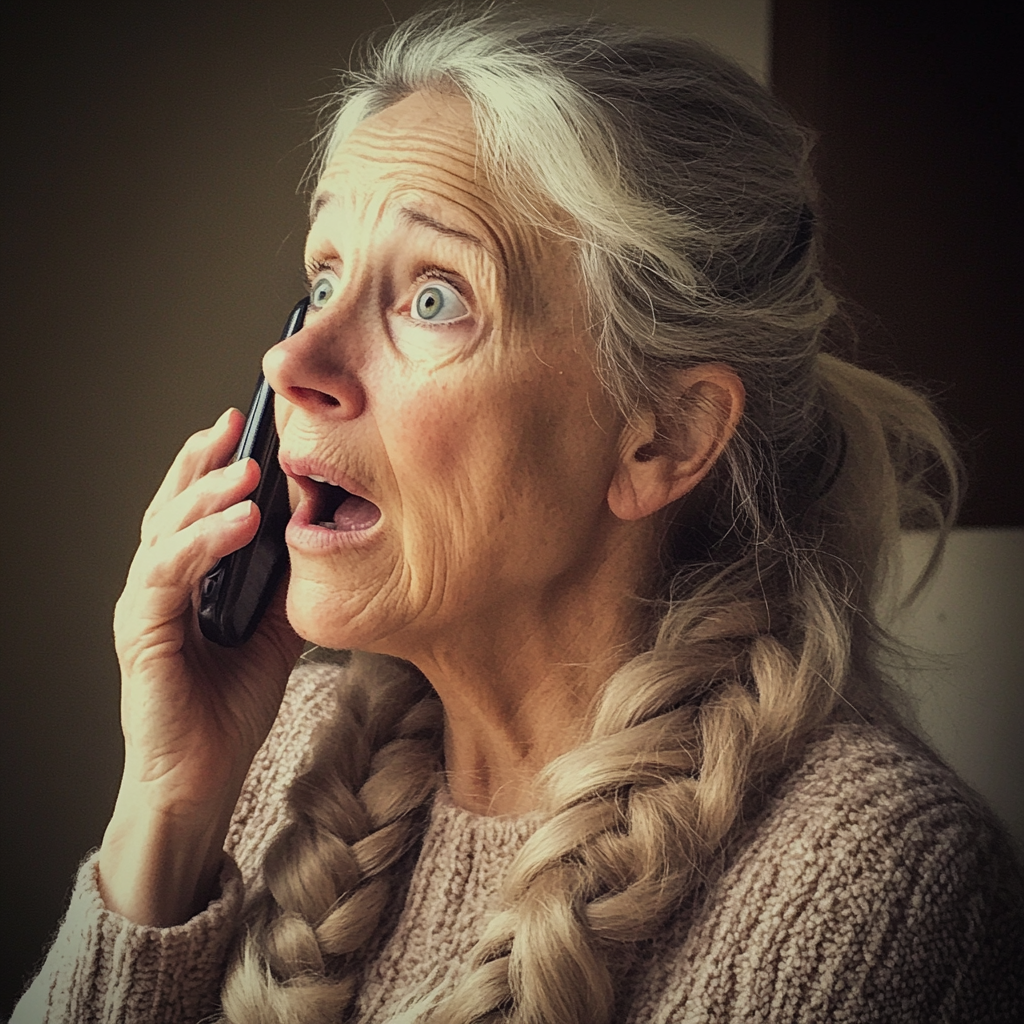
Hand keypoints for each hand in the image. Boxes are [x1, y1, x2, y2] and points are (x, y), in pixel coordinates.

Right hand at [100, 408, 303, 923]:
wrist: (203, 779)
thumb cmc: (231, 707)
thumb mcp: (276, 632)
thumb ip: (286, 587)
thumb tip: (322, 538)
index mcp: (186, 581)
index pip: (194, 509)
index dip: (214, 466)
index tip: (245, 428)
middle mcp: (158, 587)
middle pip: (172, 506)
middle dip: (204, 462)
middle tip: (236, 426)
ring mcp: (144, 608)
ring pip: (167, 531)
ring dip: (208, 495)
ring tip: (247, 470)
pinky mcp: (141, 635)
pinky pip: (168, 575)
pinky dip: (203, 543)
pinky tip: (241, 522)